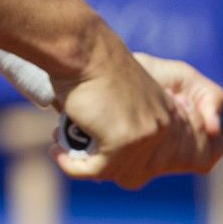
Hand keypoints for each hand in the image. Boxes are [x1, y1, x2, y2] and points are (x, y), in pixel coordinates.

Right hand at [51, 48, 222, 188]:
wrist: (84, 52)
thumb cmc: (93, 67)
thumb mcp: (121, 94)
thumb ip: (126, 119)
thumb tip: (107, 150)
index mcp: (166, 115)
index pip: (156, 159)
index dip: (124, 163)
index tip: (95, 154)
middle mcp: (161, 127)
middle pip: (134, 171)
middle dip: (102, 167)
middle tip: (76, 153)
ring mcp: (144, 136)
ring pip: (111, 171)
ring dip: (82, 164)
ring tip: (60, 147)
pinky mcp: (123, 141)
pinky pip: (94, 169)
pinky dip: (71, 165)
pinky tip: (56, 151)